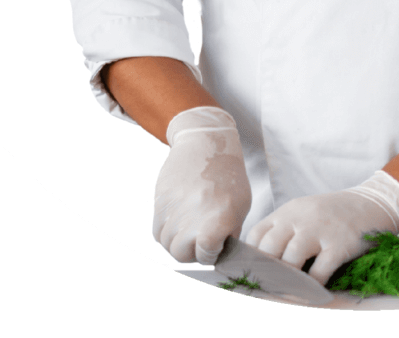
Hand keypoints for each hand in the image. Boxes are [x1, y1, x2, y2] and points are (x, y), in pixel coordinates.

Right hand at [152, 106, 251, 263]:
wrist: (206, 143)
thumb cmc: (228, 175)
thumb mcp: (240, 206)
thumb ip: (229, 235)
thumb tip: (217, 255)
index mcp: (218, 218)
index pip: (206, 255)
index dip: (212, 253)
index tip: (216, 243)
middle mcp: (193, 216)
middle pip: (182, 255)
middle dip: (193, 251)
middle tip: (202, 236)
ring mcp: (173, 209)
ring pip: (167, 244)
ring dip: (179, 241)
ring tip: (192, 223)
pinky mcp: (159, 201)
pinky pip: (158, 231)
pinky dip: (168, 231)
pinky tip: (181, 217)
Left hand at [247, 170, 398, 285]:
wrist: (374, 202)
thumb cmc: (335, 213)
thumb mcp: (305, 213)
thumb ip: (284, 231)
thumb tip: (261, 263)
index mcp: (289, 211)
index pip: (257, 235)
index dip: (251, 258)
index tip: (252, 275)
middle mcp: (301, 218)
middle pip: (269, 249)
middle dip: (265, 273)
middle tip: (266, 290)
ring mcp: (321, 230)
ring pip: (291, 261)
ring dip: (287, 282)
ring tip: (287, 295)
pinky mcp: (340, 244)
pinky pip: (319, 273)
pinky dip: (313, 287)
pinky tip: (313, 293)